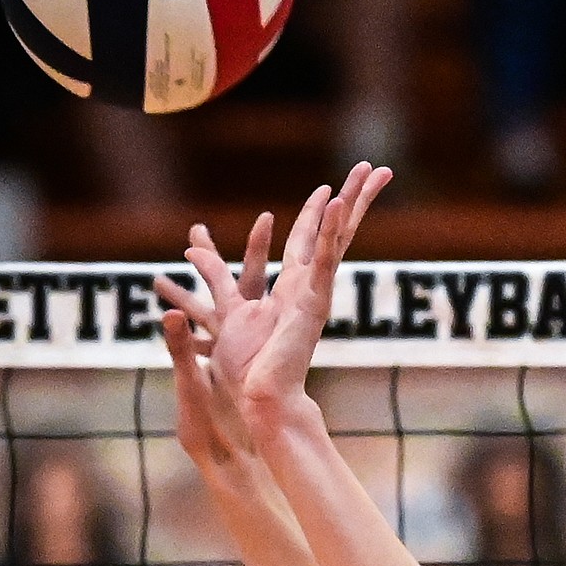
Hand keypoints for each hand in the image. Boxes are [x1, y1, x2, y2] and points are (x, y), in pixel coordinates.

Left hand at [154, 163, 390, 438]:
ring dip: (353, 203)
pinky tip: (337, 205)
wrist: (259, 398)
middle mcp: (309, 285)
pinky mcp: (312, 304)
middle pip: (335, 231)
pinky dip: (330, 232)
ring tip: (370, 171)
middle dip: (353, 198)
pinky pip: (322, 261)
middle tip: (374, 167)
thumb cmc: (246, 365)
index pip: (309, 237)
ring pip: (337, 238)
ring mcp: (315, 293)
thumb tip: (191, 247)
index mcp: (293, 286)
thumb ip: (212, 275)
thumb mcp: (222, 307)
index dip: (319, 210)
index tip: (331, 185)